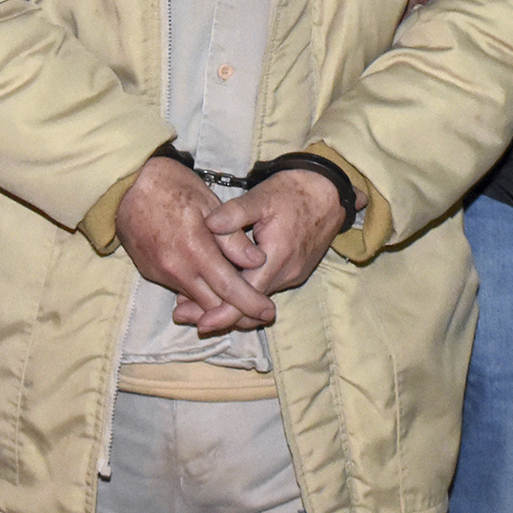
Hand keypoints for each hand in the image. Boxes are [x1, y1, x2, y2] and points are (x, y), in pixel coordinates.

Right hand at [116, 156, 273, 335]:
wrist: (126, 185)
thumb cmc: (172, 186)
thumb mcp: (208, 203)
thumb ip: (232, 237)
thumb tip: (257, 261)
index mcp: (196, 248)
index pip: (229, 289)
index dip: (251, 304)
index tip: (269, 312)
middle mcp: (177, 268)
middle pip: (214, 305)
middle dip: (238, 312)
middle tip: (259, 310)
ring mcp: (162, 274)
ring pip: (196, 302)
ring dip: (218, 304)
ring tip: (238, 301)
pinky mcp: (151, 274)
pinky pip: (180, 292)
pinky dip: (198, 293)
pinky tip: (210, 285)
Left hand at [197, 169, 346, 309]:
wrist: (330, 191)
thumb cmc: (295, 191)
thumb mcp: (263, 196)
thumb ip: (235, 212)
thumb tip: (208, 224)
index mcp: (277, 257)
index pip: (247, 297)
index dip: (222, 312)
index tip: (198, 322)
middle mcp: (286, 273)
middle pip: (249, 305)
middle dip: (218, 312)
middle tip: (183, 313)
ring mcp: (292, 274)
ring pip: (256, 298)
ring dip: (229, 302)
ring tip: (193, 300)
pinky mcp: (293, 270)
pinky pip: (265, 287)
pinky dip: (244, 290)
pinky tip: (223, 283)